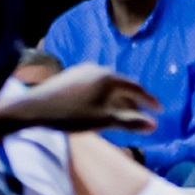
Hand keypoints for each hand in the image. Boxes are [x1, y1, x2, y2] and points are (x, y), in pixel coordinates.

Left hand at [0, 61, 160, 133]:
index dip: (149, 100)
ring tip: (123, 114)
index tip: (160, 110)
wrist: (34, 108)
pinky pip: (95, 85)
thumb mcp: (102, 121)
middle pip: (122, 85)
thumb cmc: (70, 115)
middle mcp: (97, 69)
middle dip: (133, 101)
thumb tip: (155, 125)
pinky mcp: (71, 76)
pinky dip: (104, 96)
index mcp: (108, 77)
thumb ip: (129, 123)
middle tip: (143, 114)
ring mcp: (82, 71)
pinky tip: (100, 107)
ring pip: (108, 85)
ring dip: (118, 99)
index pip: (136, 88)